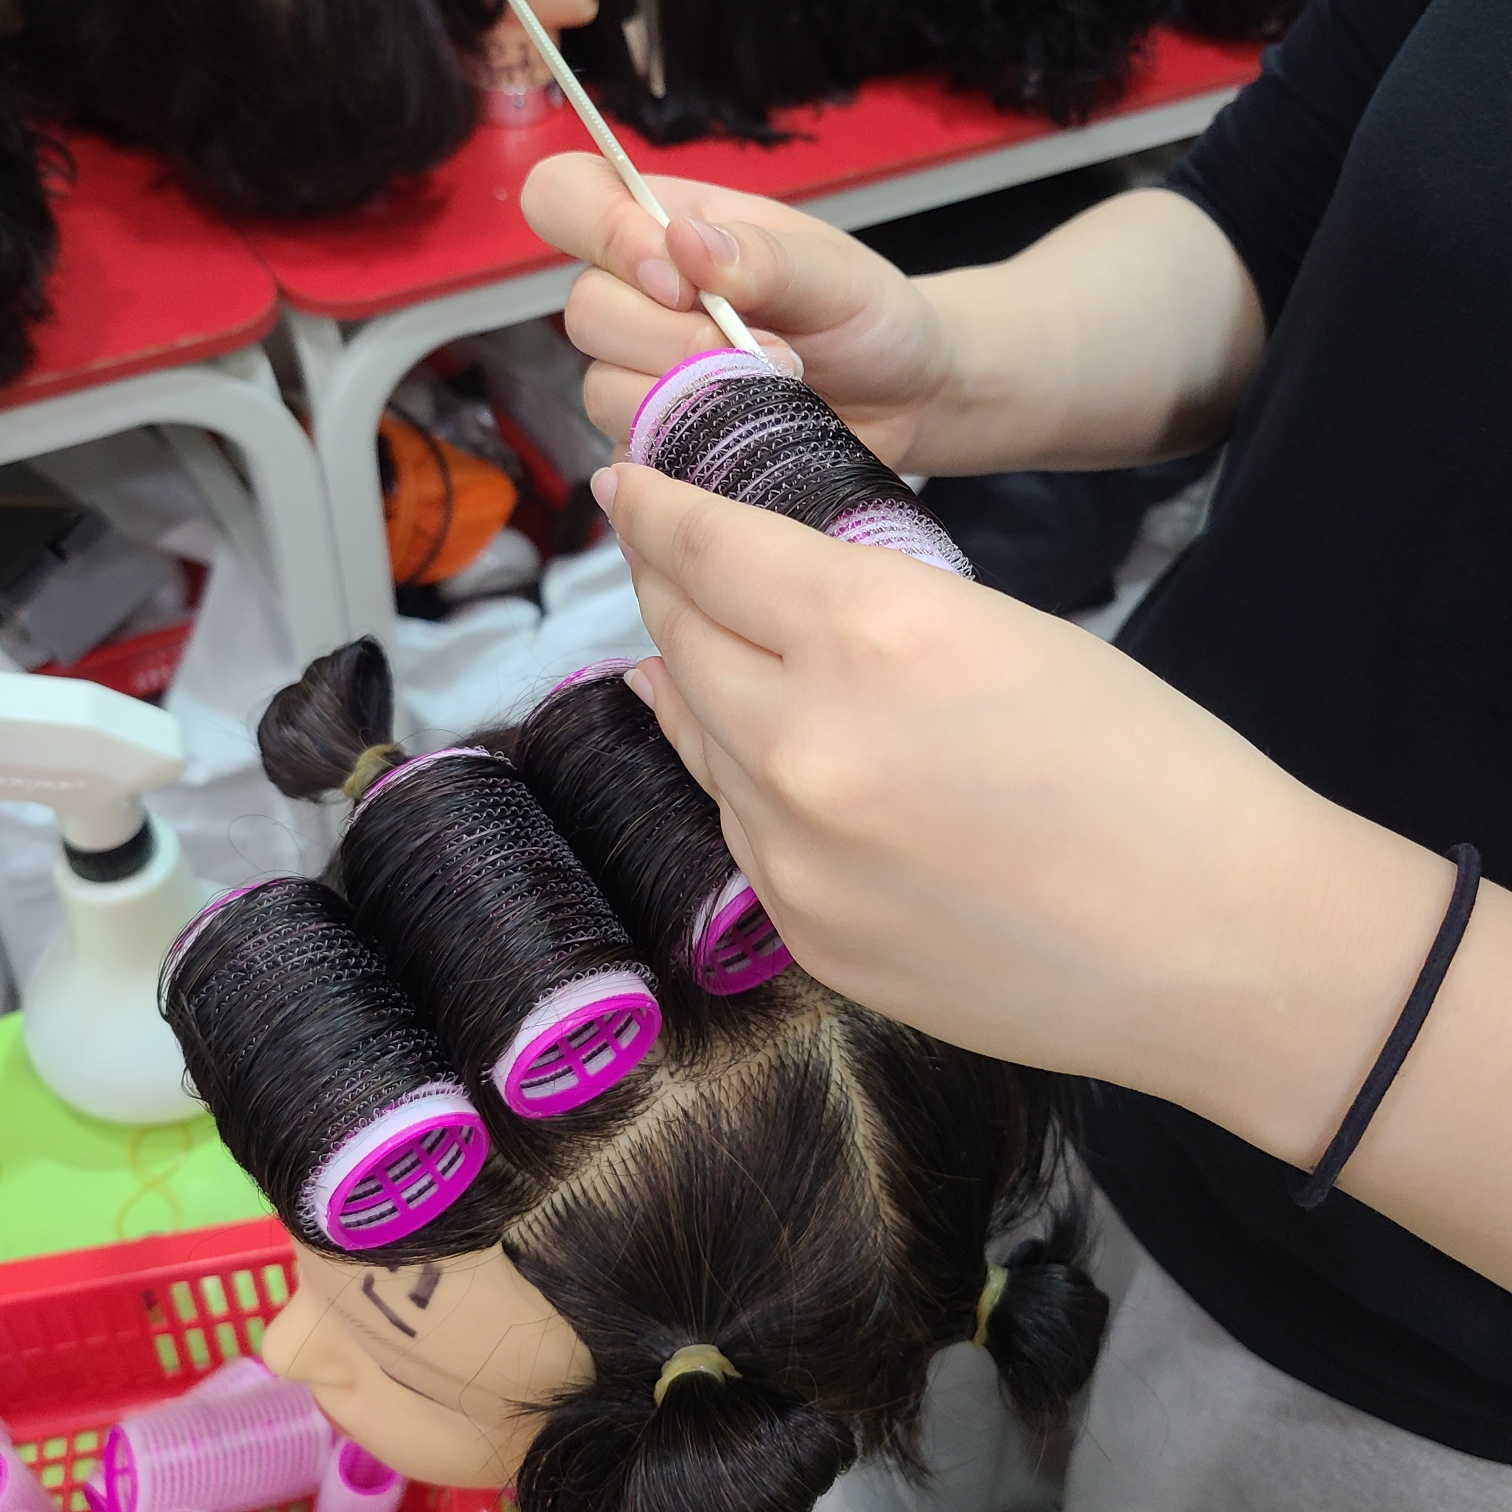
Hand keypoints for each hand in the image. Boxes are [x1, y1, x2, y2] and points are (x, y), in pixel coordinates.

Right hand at [520, 153, 952, 468]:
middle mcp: (639, 300)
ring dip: (688, 396)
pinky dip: (691, 449)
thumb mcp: (832, 272)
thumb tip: (680, 241)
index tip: (678, 277)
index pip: (566, 198)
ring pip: (601, 390)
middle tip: (759, 348)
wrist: (906, 399)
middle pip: (582, 311)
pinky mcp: (658, 448)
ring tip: (771, 391)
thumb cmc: (867, 317)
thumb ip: (760, 255)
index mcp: (666, 228)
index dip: (601, 234)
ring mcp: (641, 379)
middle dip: (670, 338)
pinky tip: (748, 436)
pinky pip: (633, 456)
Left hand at [592, 462, 1450, 1180]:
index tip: (628, 484)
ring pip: (696, 738)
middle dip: (660, 584)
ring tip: (686, 648)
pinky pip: (739, 830)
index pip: (713, 547)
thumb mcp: (1006, 633)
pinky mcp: (807, 935)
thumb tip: (763, 602)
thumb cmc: (1154, 772)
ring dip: (689, 683)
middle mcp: (807, 742)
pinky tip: (758, 759)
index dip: (657, 507)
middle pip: (680, 638)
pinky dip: (739, 780)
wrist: (1223, 947)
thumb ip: (866, 611)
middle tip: (653, 553)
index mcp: (878, 633)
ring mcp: (795, 854)